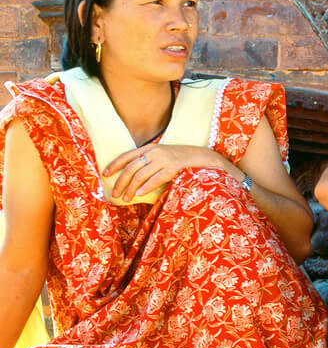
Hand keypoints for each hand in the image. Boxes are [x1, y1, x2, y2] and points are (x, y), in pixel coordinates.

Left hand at [102, 144, 228, 201]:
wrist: (204, 158)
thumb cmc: (181, 162)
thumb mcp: (162, 158)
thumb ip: (148, 163)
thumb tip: (132, 178)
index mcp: (150, 148)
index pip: (127, 156)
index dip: (114, 165)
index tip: (105, 175)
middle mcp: (155, 152)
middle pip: (131, 168)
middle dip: (120, 182)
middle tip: (115, 194)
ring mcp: (164, 159)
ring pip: (140, 175)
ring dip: (131, 188)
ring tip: (126, 199)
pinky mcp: (174, 168)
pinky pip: (156, 178)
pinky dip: (146, 187)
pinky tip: (140, 194)